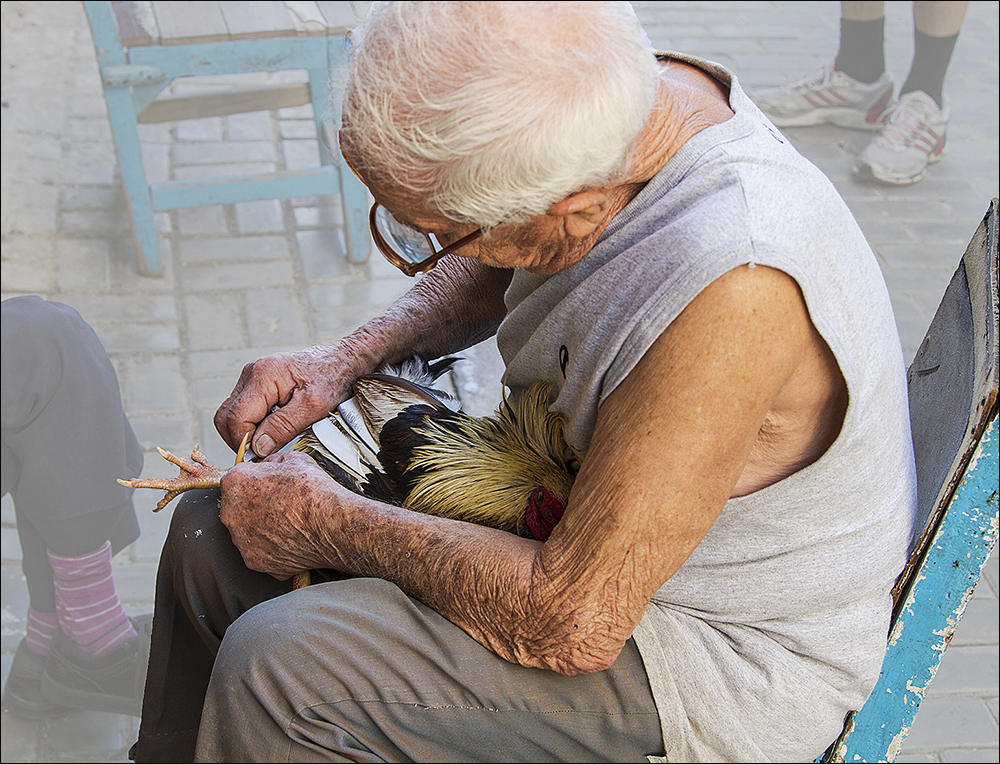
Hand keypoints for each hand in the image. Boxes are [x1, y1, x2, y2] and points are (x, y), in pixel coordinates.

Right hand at [214, 342, 371, 457]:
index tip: (260, 456)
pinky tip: (273, 428)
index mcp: (263, 376)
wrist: (344, 361)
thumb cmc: (333, 378)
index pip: (235, 419)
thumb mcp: (313, 407)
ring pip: (231, 414)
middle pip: (226, 417)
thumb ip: (283, 427)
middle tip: (263, 453)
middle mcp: (252, 373)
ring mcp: (252, 376)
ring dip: (247, 432)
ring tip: (272, 440)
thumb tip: (258, 448)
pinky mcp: (257, 382)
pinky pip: (243, 408)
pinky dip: (253, 424)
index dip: (244, 443)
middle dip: (240, 440)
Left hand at [218, 451, 346, 579]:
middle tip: (280, 504)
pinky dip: (271, 547)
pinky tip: (290, 538)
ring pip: (247, 531)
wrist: (332, 525)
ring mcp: (241, 541)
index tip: (266, 484)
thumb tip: (270, 466)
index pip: (236, 479)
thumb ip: (272, 461)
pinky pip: (259, 551)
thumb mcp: (294, 459)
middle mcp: (230, 514)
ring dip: (262, 527)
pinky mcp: (254, 562)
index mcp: (235, 483)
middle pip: (237, 507)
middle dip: (254, 504)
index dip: (254, 480)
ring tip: (288, 522)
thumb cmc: (315, 493)